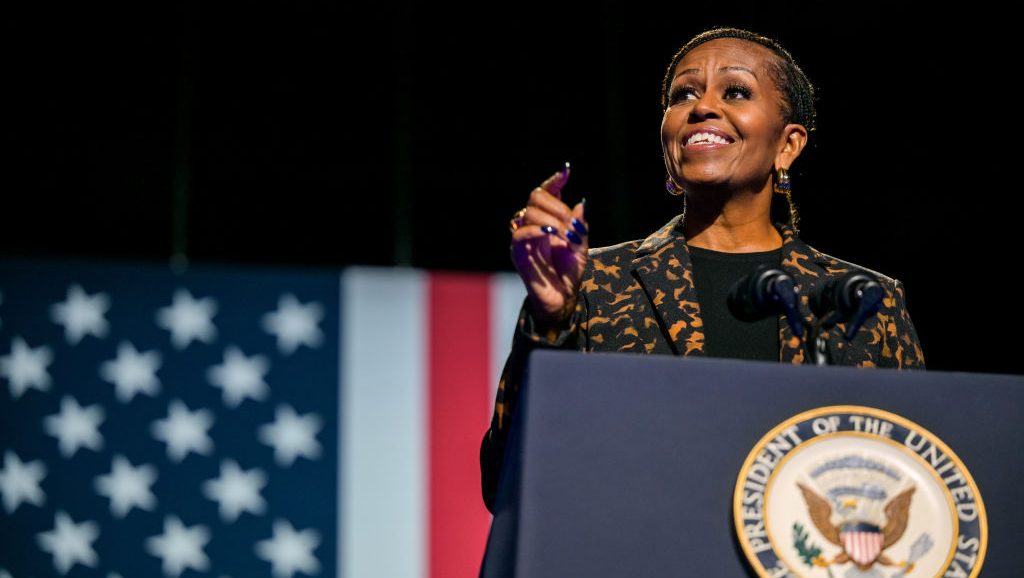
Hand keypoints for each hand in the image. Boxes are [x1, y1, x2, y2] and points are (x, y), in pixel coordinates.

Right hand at [510, 165, 588, 325]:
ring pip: (529, 212)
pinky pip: (520, 233)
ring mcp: (524, 237)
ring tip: (567, 235)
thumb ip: (581, 227)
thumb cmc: (570, 273)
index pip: (546, 192)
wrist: (563, 298)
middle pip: (536, 196)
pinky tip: (551, 234)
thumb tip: (581, 203)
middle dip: (557, 206)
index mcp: (549, 220)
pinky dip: (536, 230)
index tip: (566, 171)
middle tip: (572, 225)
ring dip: (552, 220)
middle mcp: (534, 225)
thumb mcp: (582, 247)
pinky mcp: (518, 252)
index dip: (554, 180)